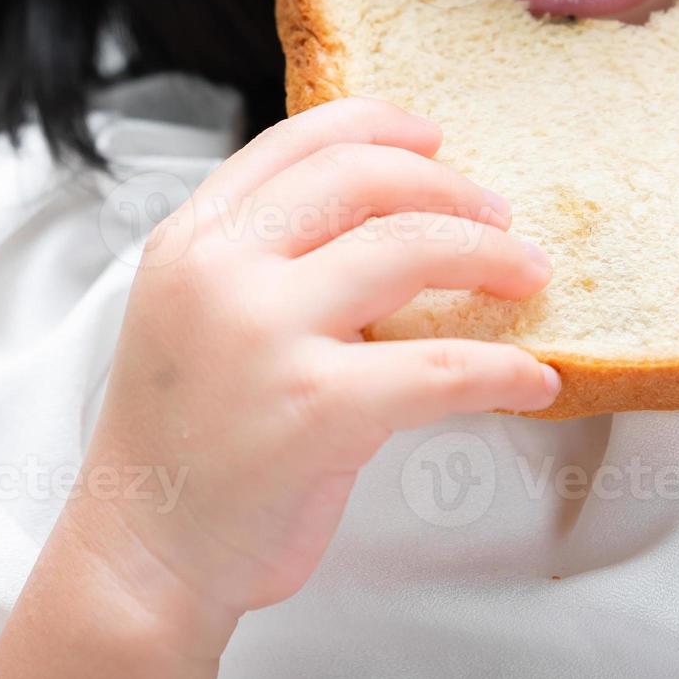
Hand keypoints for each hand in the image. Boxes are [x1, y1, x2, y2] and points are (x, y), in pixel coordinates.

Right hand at [0, 97, 557, 675]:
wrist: (146, 553)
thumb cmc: (184, 442)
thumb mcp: (194, 315)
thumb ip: (263, 258)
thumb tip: (385, 218)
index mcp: (191, 240)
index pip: (298, 140)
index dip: (381, 126)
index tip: (435, 139)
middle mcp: (221, 271)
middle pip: (364, 180)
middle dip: (451, 189)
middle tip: (499, 216)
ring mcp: (267, 335)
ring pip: (411, 250)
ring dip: (491, 257)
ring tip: (526, 277)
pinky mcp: (317, 409)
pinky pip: (442, 368)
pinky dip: (504, 369)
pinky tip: (532, 379)